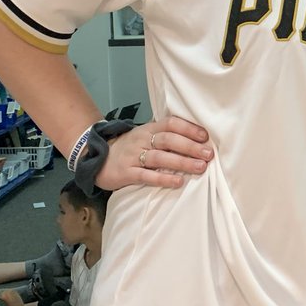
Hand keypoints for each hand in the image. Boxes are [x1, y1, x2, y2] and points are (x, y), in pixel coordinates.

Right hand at [95, 116, 212, 191]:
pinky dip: (163, 178)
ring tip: (200, 167)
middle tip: (208, 154)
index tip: (205, 136)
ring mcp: (133, 156)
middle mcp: (142, 140)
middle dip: (190, 147)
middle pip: (168, 140)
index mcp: (149, 129)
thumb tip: (198, 140)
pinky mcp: (126, 173)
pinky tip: (178, 181)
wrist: (97, 159)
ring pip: (160, 157)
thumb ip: (166, 136)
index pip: (170, 123)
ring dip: (182, 162)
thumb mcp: (145, 137)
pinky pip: (146, 175)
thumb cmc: (130, 148)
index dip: (189, 128)